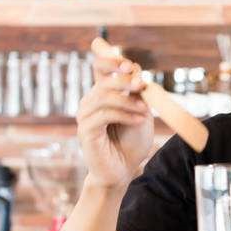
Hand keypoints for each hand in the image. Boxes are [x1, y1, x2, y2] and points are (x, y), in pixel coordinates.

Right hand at [77, 38, 153, 188]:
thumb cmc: (131, 141)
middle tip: (142, 85)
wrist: (123, 170)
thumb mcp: (140, 112)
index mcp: (102, 94)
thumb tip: (134, 68)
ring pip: (104, 97)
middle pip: (104, 81)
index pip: (100, 68)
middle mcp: (90, 102)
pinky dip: (125, 115)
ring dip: (128, 101)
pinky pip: (104, 115)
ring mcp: (85, 116)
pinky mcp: (85, 131)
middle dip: (124, 80)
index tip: (129, 64)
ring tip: (145, 110)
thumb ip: (136, 93)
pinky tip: (139, 120)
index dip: (111, 61)